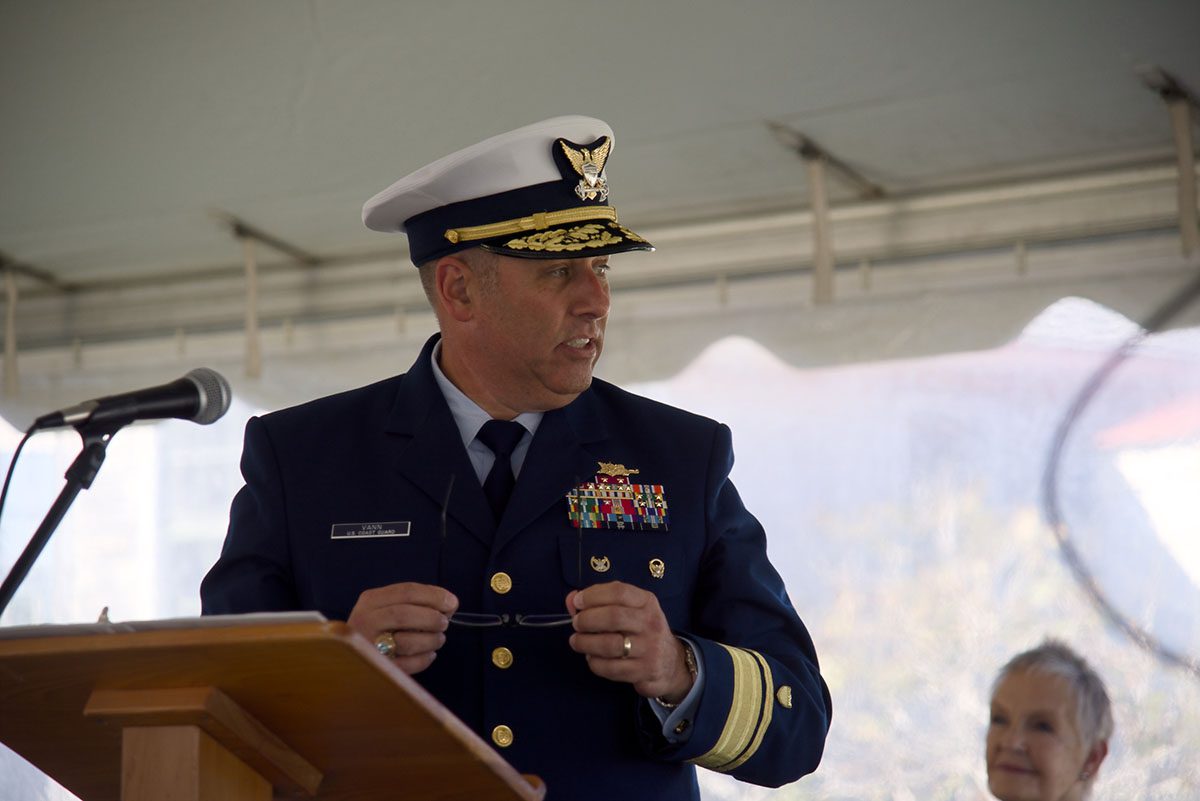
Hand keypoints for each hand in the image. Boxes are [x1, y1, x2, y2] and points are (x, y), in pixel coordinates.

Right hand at [348, 582, 457, 674]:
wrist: (353, 660)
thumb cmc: (382, 628)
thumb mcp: (391, 607)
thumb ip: (419, 602)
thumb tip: (451, 603)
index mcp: (371, 600)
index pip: (407, 591)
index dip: (435, 596)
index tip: (452, 603)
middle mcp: (365, 621)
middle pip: (404, 614)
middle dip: (432, 618)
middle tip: (444, 623)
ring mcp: (368, 646)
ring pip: (405, 641)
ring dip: (431, 640)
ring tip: (438, 639)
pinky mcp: (376, 669)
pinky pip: (407, 665)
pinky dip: (424, 659)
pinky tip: (429, 655)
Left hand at [566, 581, 693, 702]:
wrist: (670, 663)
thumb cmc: (641, 630)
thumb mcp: (628, 610)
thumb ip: (599, 602)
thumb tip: (571, 600)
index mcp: (647, 602)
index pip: (619, 591)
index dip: (593, 595)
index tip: (577, 602)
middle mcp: (651, 623)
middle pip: (613, 617)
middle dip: (587, 620)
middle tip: (576, 624)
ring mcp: (649, 648)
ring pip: (610, 645)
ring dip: (585, 643)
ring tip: (577, 642)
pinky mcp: (644, 671)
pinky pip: (611, 668)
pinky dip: (594, 663)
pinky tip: (591, 658)